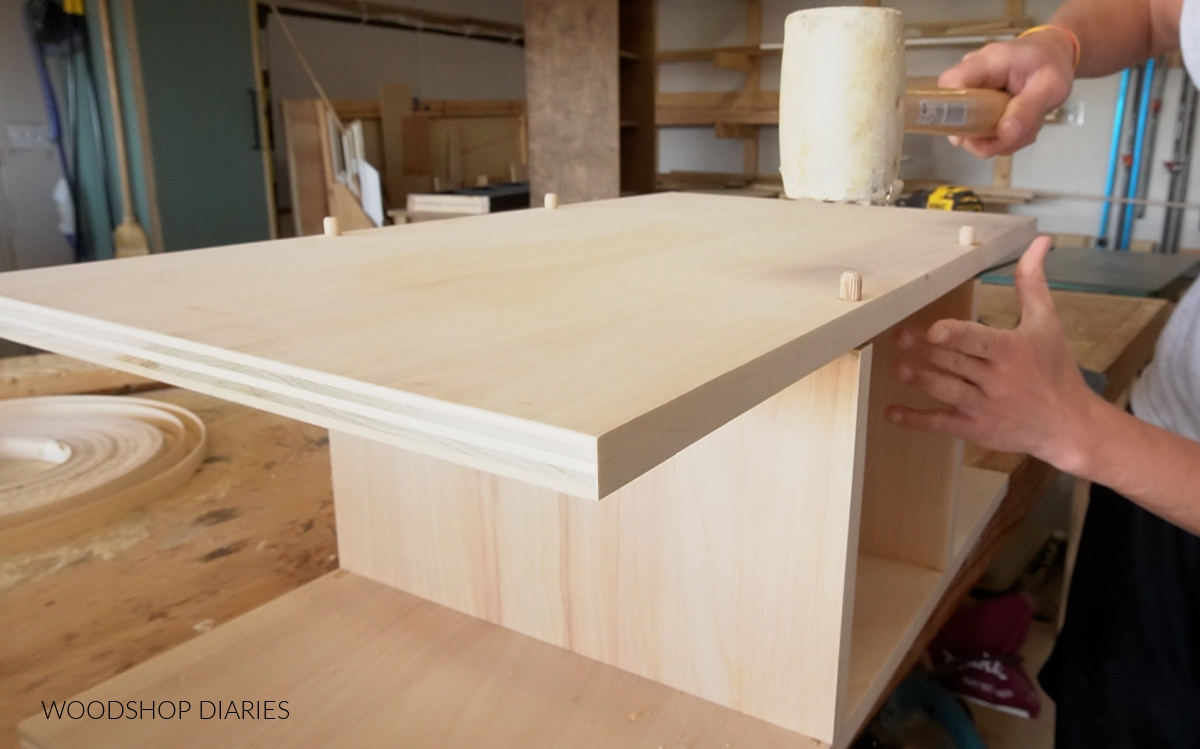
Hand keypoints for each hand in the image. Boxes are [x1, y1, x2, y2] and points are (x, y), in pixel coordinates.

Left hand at [887, 236, 1102, 468]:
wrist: (1070, 425)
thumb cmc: (1056, 369)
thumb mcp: (1047, 323)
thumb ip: (1032, 283)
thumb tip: (1039, 241)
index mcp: (1012, 350)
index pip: (979, 340)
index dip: (956, 335)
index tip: (934, 329)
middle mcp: (997, 379)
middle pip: (955, 362)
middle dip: (925, 350)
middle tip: (898, 336)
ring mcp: (984, 405)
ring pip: (946, 390)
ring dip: (920, 380)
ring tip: (896, 368)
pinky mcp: (975, 428)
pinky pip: (941, 423)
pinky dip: (915, 419)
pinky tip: (891, 412)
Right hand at [939, 30, 1075, 157]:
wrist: (1053, 54)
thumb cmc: (1052, 64)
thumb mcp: (1051, 86)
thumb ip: (1028, 109)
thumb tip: (1004, 134)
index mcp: (987, 62)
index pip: (951, 83)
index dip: (950, 111)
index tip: (968, 136)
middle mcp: (972, 77)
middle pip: (954, 114)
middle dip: (984, 137)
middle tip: (1017, 135)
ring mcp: (971, 93)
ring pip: (968, 131)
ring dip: (998, 141)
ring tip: (1026, 128)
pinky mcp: (976, 107)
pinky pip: (979, 133)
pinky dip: (1000, 139)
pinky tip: (1019, 126)